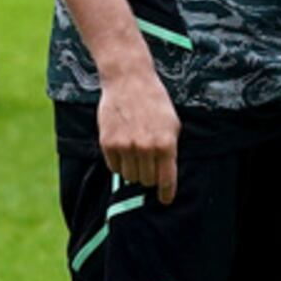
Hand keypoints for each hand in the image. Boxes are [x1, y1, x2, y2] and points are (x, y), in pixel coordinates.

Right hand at [98, 69, 179, 204]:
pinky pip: (114, 167)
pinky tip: (123, 148)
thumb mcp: (172, 124)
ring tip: (135, 153)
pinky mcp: (108, 143)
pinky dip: (119, 163)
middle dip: (149, 177)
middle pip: (147, 181)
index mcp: (166, 144)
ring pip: (130, 176)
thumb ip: (170, 150)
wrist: (128, 81)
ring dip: (133, 170)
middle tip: (148, 164)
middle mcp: (146, 148)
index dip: (166, 193)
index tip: (165, 200)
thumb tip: (165, 175)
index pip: (166, 180)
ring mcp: (126, 146)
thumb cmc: (154, 101)